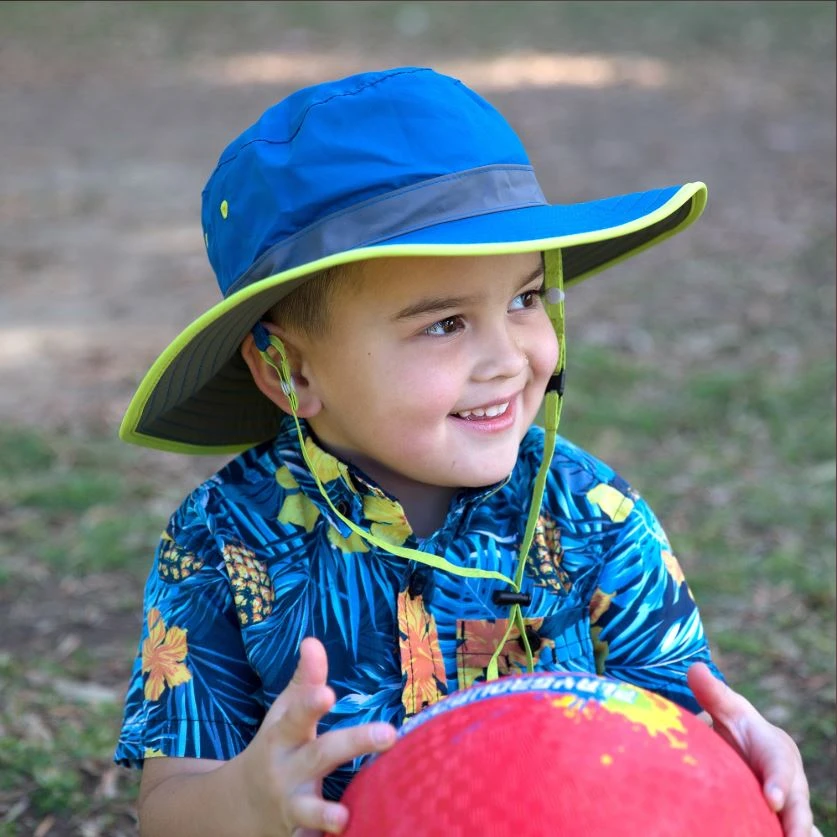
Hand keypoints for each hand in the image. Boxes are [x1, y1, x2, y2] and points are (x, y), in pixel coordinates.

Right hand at [239, 637, 396, 836]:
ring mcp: (289, 807)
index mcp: (283, 737)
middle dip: (353, 744)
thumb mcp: (282, 715)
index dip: (310, 703)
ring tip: (342, 818)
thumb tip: (313, 641)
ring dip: (323, 814)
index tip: (328, 692)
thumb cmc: (273, 749)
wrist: (233, 808)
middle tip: (389, 734)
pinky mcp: (295, 836)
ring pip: (307, 810)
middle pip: (321, 756)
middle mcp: (285, 770)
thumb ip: (303, 681)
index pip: (297, 716)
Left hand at [687, 662, 817, 836]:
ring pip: (798, 826)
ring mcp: (790, 807)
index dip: (778, 783)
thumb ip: (714, 693)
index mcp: (777, 751)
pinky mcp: (782, 822)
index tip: (772, 800)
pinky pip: (786, 833)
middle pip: (799, 807)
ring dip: (792, 834)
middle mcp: (791, 783)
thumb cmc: (740, 727)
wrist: (754, 750)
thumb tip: (694, 667)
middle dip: (797, 823)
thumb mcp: (728, 709)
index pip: (780, 766)